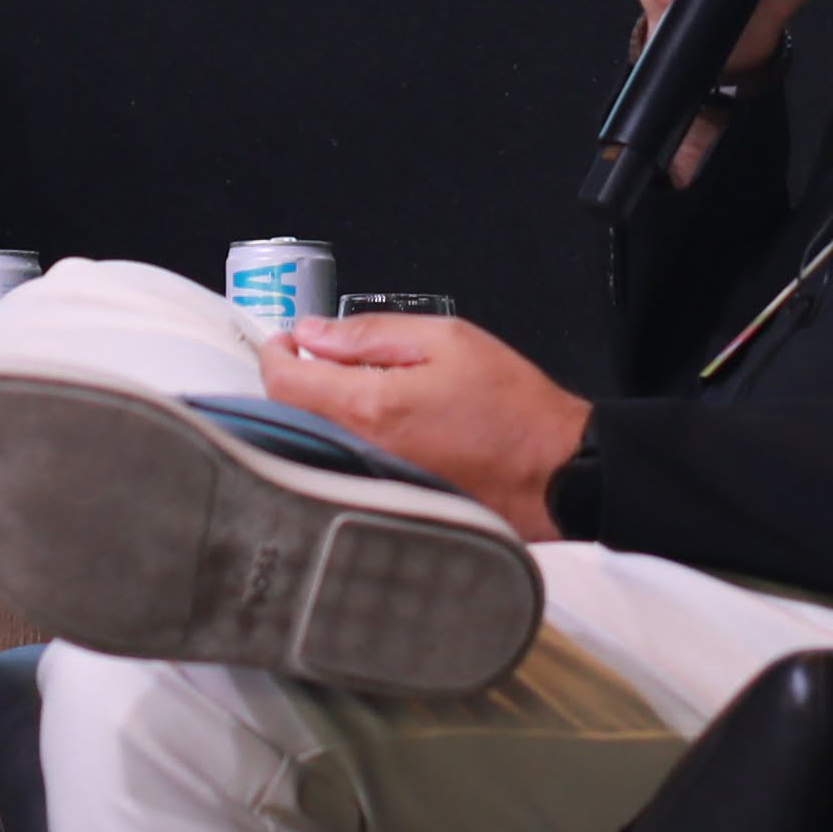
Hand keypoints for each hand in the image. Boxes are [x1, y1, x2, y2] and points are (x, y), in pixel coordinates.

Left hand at [258, 317, 588, 543]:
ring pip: (312, 442)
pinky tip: (370, 422)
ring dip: (316, 412)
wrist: (556, 471)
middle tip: (317, 356)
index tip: (286, 340)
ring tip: (347, 385)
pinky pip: (340, 466)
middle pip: (290, 415)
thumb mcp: (447, 340)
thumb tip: (312, 332)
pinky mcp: (387, 499)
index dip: (276, 355)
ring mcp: (370, 483)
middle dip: (294, 381)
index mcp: (370, 408)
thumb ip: (371, 334)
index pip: (285, 383)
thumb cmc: (511, 404)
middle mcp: (359, 452)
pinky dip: (339, 439)